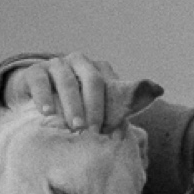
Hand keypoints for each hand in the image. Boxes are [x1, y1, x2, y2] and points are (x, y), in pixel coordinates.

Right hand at [2, 54, 138, 132]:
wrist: (40, 101)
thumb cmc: (79, 106)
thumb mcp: (103, 106)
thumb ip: (127, 101)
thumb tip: (160, 89)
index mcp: (99, 70)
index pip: (110, 84)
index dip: (112, 107)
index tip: (112, 130)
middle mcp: (78, 63)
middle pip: (91, 79)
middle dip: (94, 106)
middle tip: (93, 130)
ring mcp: (56, 65)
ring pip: (66, 80)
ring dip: (71, 105)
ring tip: (74, 126)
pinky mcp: (34, 72)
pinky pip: (39, 80)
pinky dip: (44, 97)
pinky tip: (47, 113)